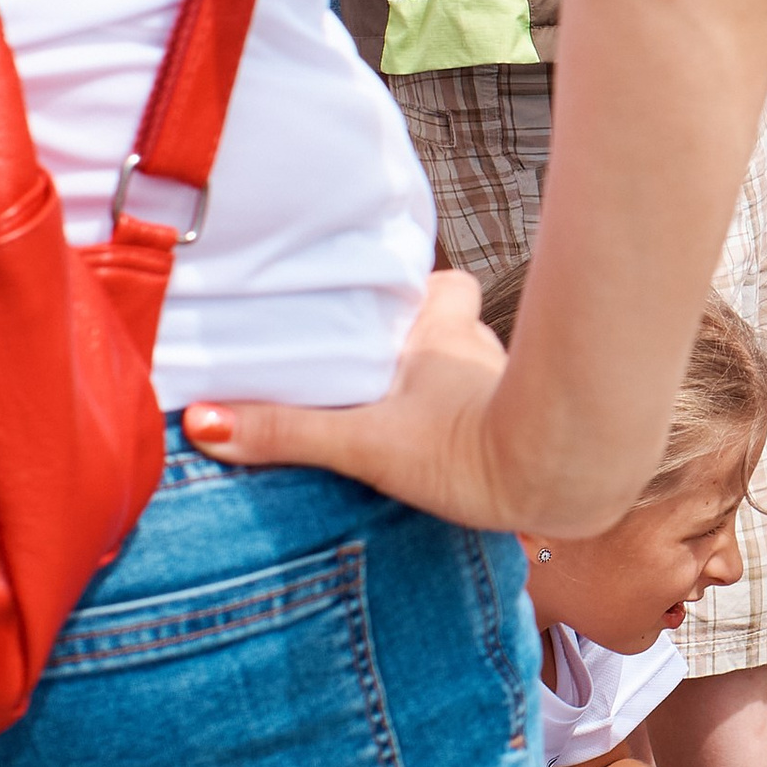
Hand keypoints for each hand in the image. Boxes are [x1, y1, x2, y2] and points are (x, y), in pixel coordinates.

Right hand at [184, 267, 523, 525]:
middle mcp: (481, 351)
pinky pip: (494, 412)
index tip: (379, 303)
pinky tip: (450, 455)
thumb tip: (204, 422)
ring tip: (406, 417)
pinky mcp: (531, 430)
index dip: (415, 290)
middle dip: (420, 343)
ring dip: (447, 388)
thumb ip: (288, 433)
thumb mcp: (366, 444)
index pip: (440, 283)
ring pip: (474, 372)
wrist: (563, 482)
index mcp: (443, 331)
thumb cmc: (473, 452)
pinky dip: (473, 425)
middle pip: (453, 326)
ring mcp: (509, 389)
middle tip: (377, 368)